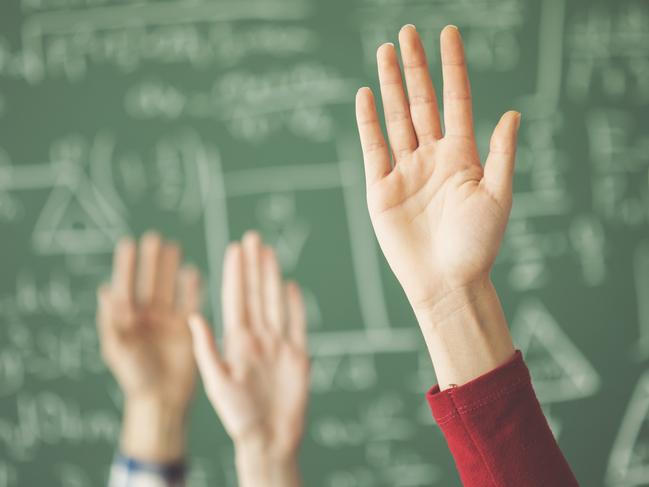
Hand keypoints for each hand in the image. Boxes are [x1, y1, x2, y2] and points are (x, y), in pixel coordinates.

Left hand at [97, 232, 200, 460]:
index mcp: (127, 321)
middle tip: (155, 238)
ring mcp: (168, 322)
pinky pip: (190, 303)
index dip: (127, 265)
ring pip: (169, 288)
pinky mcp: (186, 329)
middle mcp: (147, 318)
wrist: (162, 399)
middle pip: (149, 282)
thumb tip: (105, 290)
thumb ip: (112, 320)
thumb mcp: (117, 349)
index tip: (129, 243)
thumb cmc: (134, 377)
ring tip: (174, 247)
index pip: (126, 286)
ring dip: (171, 269)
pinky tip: (192, 272)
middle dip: (151, 262)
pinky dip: (191, 288)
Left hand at [188, 231, 307, 486]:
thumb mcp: (217, 382)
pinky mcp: (298, 355)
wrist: (271, 439)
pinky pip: (297, 323)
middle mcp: (257, 338)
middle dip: (253, 265)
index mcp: (236, 342)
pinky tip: (290, 285)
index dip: (235, 272)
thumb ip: (207, 349)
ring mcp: (278, 345)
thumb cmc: (240, 417)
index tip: (233, 248)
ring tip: (268, 252)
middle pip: (256, 293)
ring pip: (275, 301)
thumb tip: (192, 317)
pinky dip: (295, 304)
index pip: (235, 298)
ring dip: (271, 276)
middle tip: (252, 237)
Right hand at [355, 25, 519, 315]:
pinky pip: (373, 148)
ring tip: (385, 52)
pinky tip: (366, 95)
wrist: (446, 282)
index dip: (452, 67)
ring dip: (390, 85)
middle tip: (407, 33)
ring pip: (396, 118)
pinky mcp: (380, 188)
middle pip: (421, 103)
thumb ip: (501, 154)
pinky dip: (368, 121)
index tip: (448, 34)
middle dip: (415, 67)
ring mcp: (405, 171)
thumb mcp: (498, 197)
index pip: (456, 101)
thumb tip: (512, 113)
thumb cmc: (477, 246)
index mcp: (462, 157)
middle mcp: (432, 158)